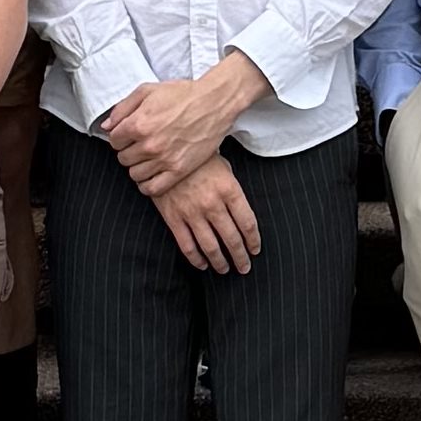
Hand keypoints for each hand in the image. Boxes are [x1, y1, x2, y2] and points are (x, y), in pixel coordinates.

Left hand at [103, 60, 258, 196]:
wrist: (213, 103)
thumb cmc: (182, 95)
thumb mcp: (148, 91)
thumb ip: (122, 108)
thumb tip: (106, 126)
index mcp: (139, 124)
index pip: (114, 141)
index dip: (119, 136)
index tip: (128, 134)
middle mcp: (149, 144)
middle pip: (123, 158)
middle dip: (128, 150)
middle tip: (140, 144)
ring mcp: (164, 159)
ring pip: (134, 174)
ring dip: (137, 166)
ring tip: (147, 157)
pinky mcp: (178, 171)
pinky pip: (152, 188)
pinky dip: (147, 184)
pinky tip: (151, 174)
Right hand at [156, 155, 259, 276]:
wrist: (166, 150)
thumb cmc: (199, 158)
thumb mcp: (224, 167)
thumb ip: (233, 191)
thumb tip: (241, 214)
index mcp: (229, 189)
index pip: (248, 223)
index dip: (253, 240)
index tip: (255, 250)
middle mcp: (213, 204)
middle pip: (232, 239)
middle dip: (241, 257)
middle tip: (244, 268)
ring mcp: (192, 212)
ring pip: (210, 247)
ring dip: (220, 262)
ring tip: (225, 269)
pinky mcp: (173, 217)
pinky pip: (187, 245)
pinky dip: (196, 259)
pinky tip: (202, 264)